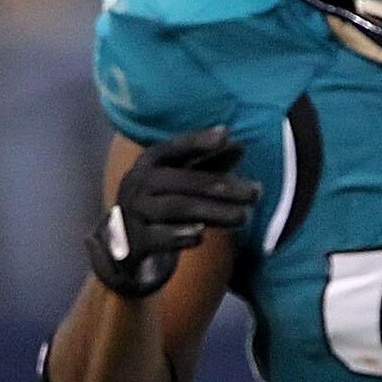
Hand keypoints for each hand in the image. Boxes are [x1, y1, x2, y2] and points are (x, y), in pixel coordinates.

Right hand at [87, 126, 256, 299]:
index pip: (174, 148)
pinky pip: (157, 237)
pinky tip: (202, 236)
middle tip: (255, 193)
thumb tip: (239, 146)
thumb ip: (208, 167)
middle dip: (220, 186)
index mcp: (149, 163)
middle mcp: (137, 183)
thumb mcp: (182, 184)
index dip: (198, 141)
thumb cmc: (162, 206)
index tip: (225, 135)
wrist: (126, 246)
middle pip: (181, 181)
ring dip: (212, 211)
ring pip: (175, 208)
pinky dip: (179, 236)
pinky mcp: (134, 240)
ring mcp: (133, 211)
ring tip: (243, 217)